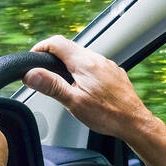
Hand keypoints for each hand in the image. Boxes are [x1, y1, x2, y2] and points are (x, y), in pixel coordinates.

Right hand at [23, 35, 158, 141]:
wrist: (135, 122)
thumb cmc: (108, 115)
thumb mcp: (74, 102)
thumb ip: (52, 86)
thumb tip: (31, 74)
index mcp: (85, 63)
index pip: (56, 42)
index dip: (41, 47)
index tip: (33, 57)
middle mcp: (97, 59)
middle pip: (69, 48)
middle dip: (53, 57)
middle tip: (44, 72)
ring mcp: (108, 64)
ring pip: (82, 56)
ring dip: (69, 64)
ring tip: (62, 82)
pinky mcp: (114, 72)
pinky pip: (94, 65)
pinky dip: (83, 71)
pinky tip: (83, 87)